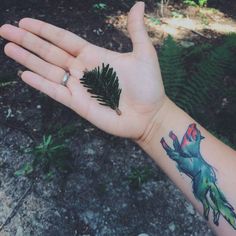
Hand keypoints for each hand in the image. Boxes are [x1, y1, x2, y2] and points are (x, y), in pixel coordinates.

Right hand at [0, 2, 165, 138]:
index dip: (45, 30)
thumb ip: (135, 30)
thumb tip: (139, 4)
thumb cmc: (149, 86)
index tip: (25, 22)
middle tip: (5, 29)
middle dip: (28, 41)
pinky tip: (25, 75)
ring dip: (28, 60)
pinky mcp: (78, 104)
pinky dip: (40, 84)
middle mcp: (83, 70)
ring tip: (8, 48)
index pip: (64, 40)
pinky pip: (56, 91)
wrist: (149, 115)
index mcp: (95, 55)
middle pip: (50, 52)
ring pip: (48, 70)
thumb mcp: (144, 54)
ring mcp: (79, 88)